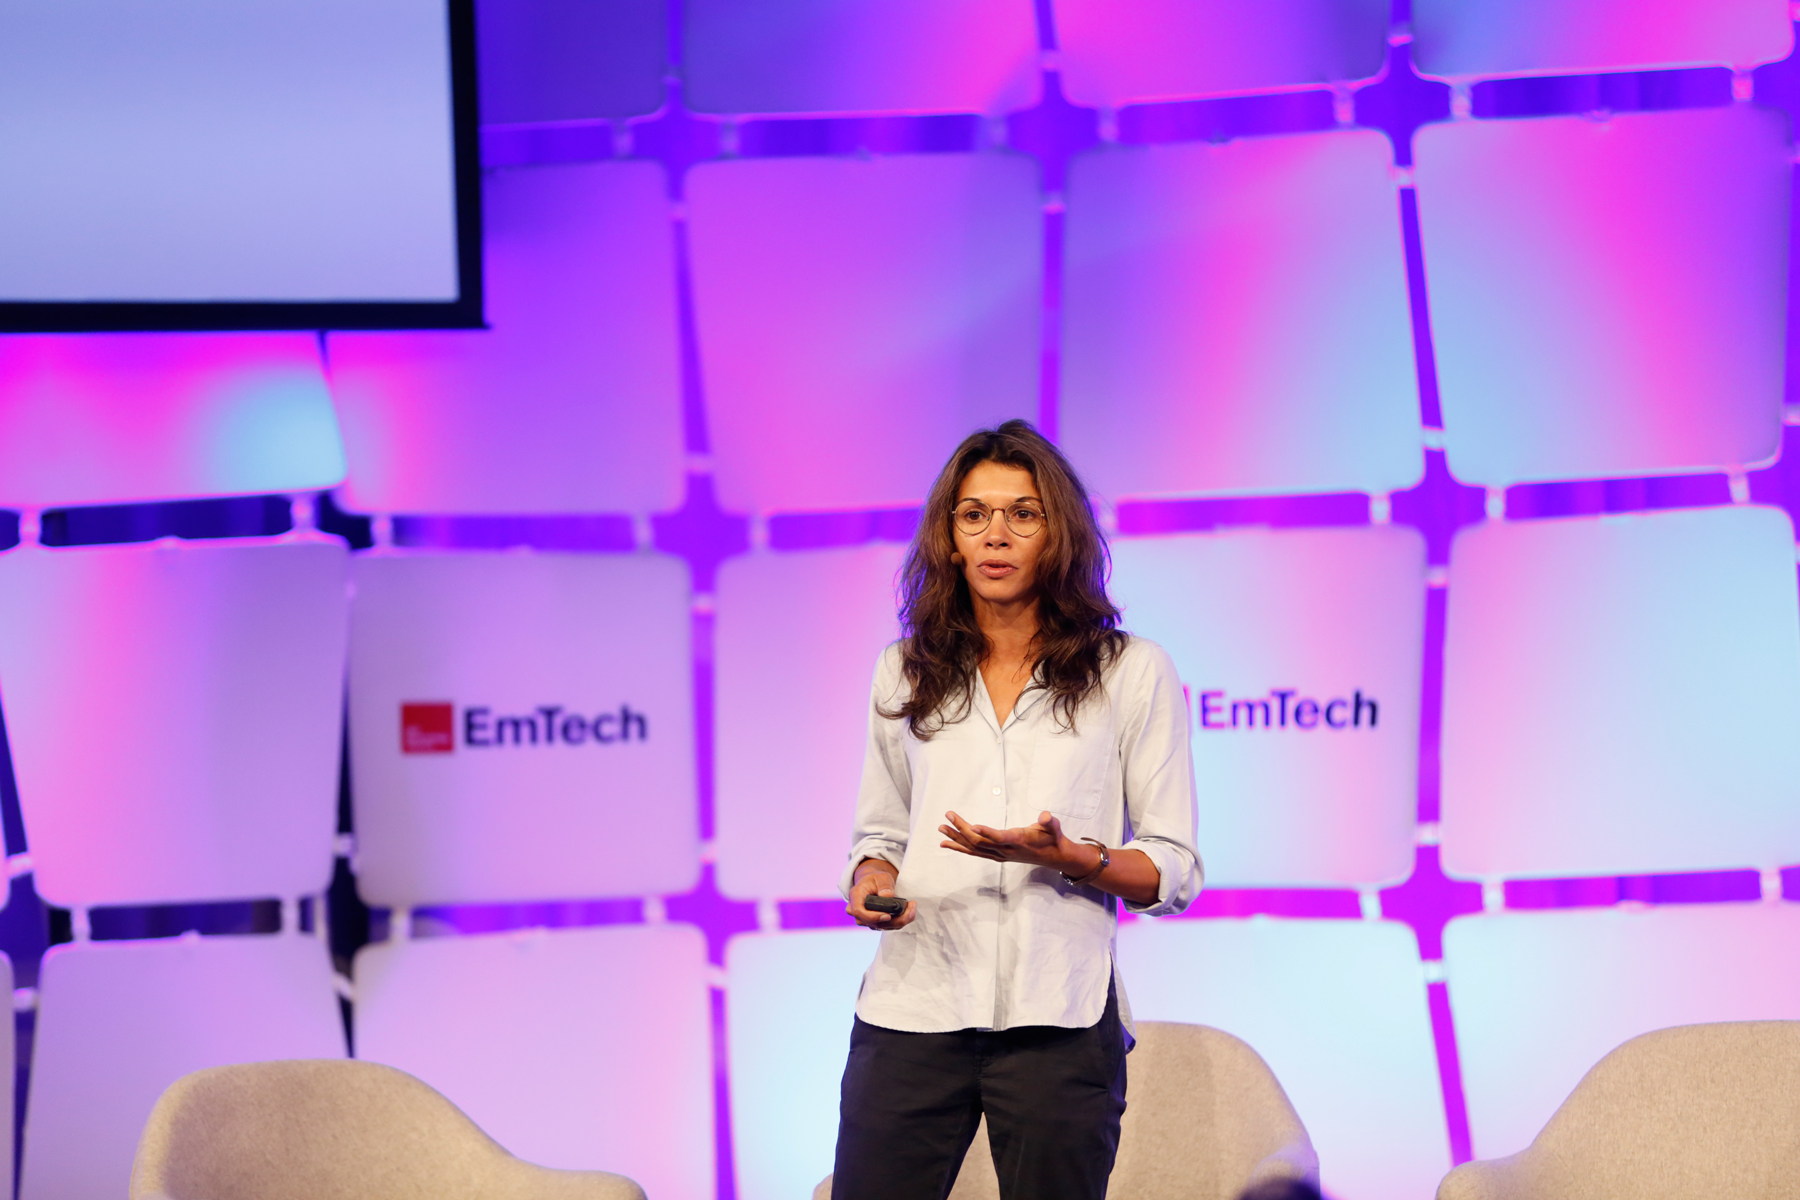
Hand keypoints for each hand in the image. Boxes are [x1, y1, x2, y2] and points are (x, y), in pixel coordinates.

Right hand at [847, 859, 915, 929]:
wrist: (872, 884)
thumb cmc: (875, 879)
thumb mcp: (880, 876)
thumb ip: (884, 885)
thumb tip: (888, 896)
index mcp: (855, 897)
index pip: (859, 912)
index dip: (873, 917)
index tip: (888, 915)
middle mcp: (857, 912)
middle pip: (874, 923)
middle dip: (896, 919)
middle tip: (911, 909)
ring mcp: (866, 920)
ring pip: (883, 926)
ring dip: (901, 920)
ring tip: (912, 907)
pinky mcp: (875, 924)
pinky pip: (888, 926)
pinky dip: (901, 920)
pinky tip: (909, 911)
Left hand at [938, 810, 1097, 876]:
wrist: (1053, 856)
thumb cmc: (1052, 838)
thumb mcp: (1054, 828)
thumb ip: (1050, 822)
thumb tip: (1046, 816)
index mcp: (1018, 841)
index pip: (1000, 838)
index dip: (987, 833)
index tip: (973, 826)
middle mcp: (1006, 851)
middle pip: (980, 842)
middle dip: (962, 829)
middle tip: (948, 815)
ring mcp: (999, 855)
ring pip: (974, 848)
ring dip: (956, 838)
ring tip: (941, 828)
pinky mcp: (996, 856)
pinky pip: (974, 853)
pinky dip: (960, 848)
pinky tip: (946, 843)